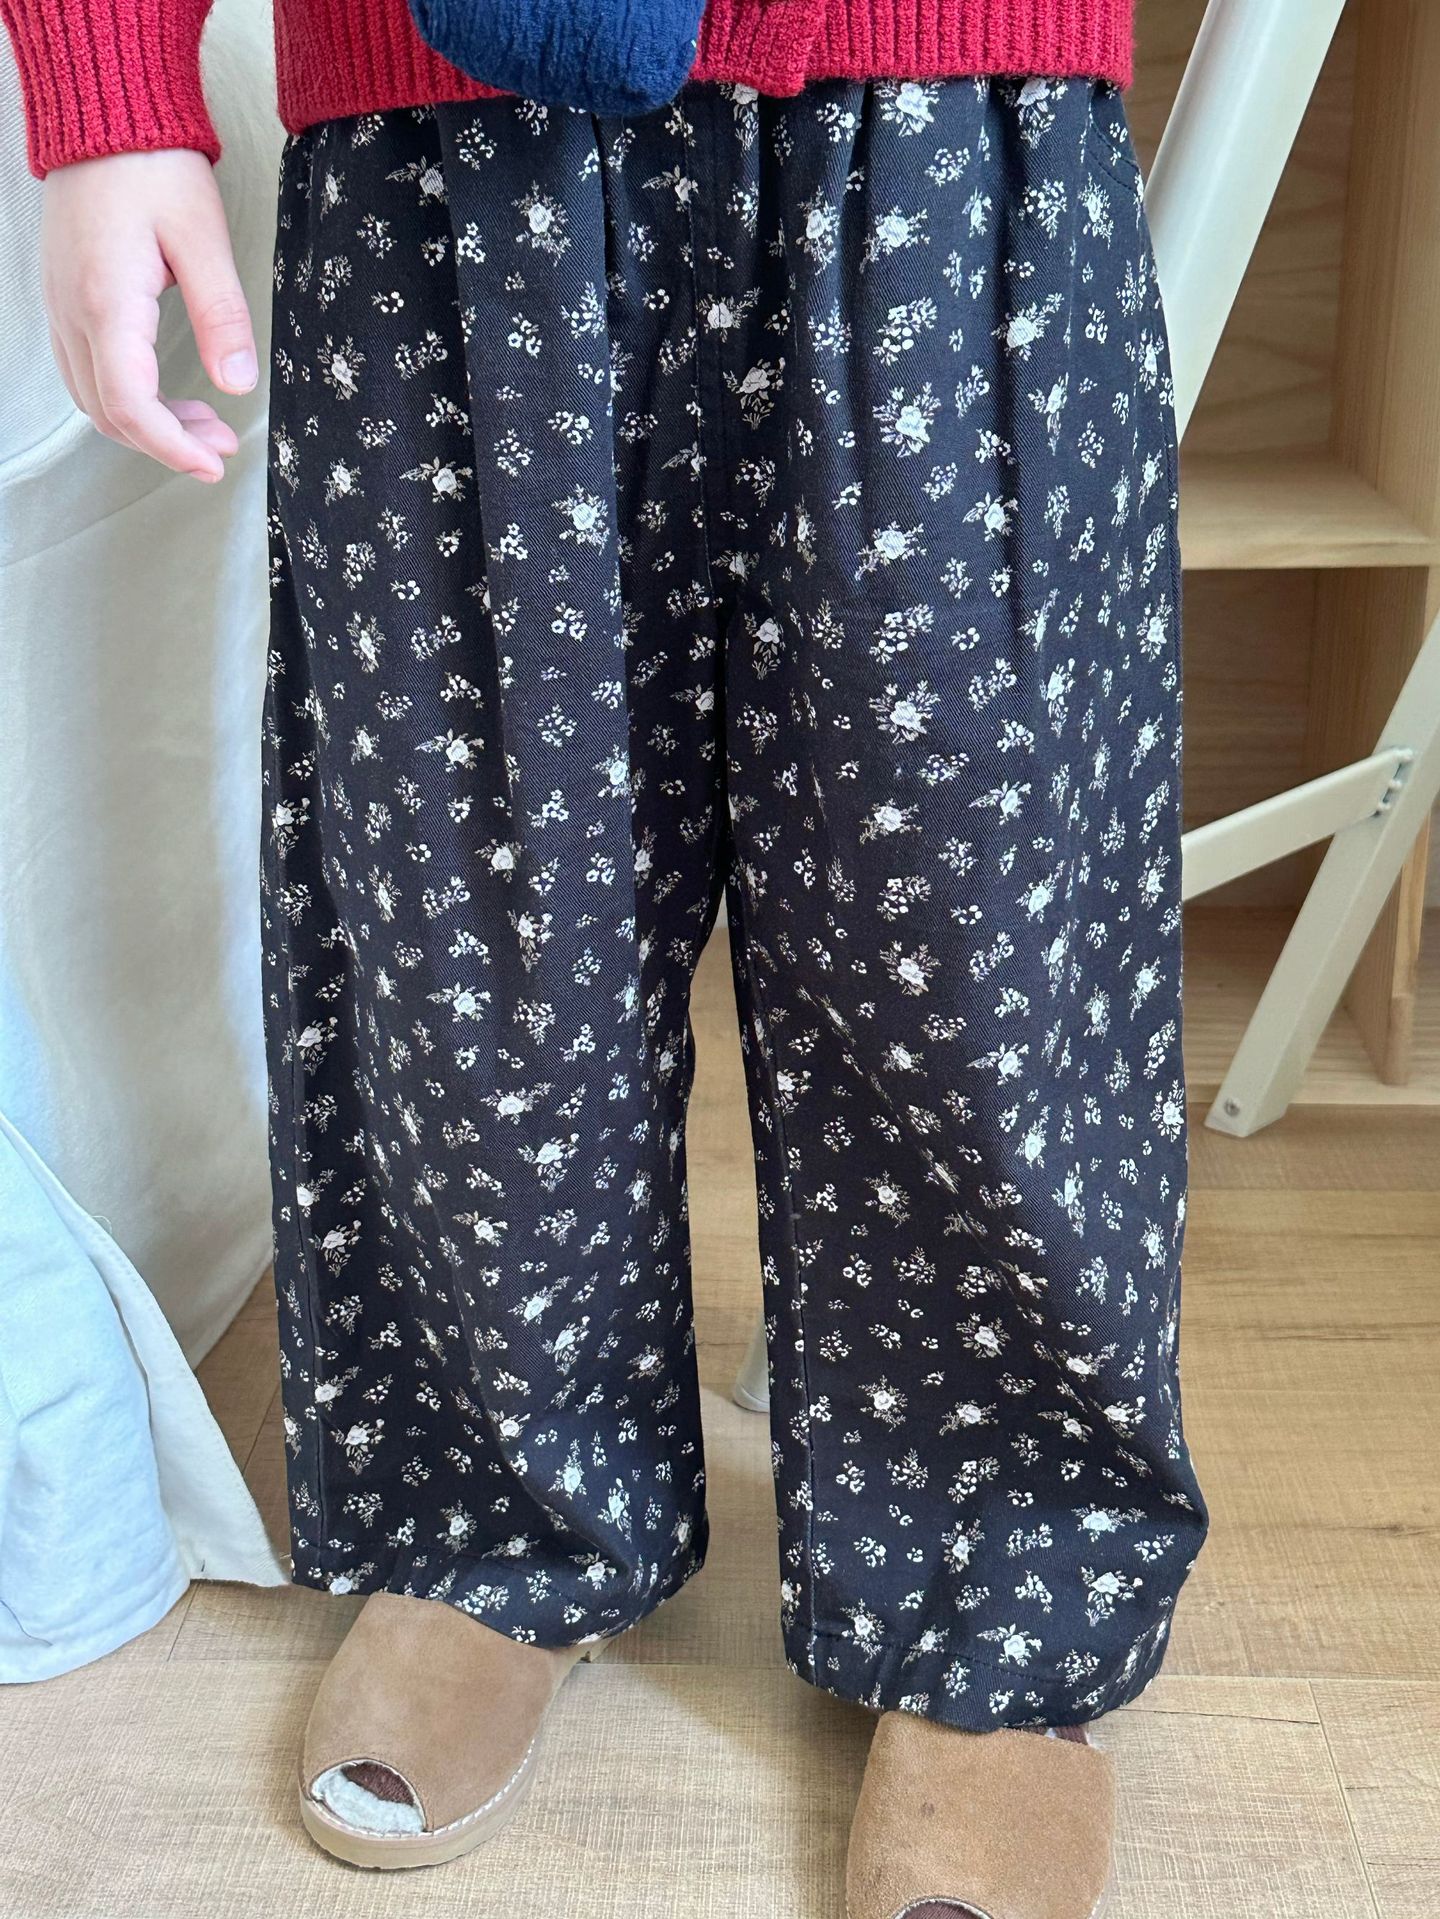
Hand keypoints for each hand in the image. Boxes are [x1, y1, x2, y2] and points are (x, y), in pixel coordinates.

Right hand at [41, 148, 256, 482]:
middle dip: (167, 443)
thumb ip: (221, 315)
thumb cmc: (152, 165)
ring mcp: (62, 308)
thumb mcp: (202, 238)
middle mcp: (73, 313)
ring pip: (94, 399)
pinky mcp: (65, 301)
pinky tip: (168, 394)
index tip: (213, 463)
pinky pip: (87, 372)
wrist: (104, 115)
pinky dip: (127, 398)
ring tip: (205, 424)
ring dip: (147, 425)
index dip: (173, 447)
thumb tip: (237, 382)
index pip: (131, 406)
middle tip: (221, 446)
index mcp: (107, 302)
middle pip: (109, 414)